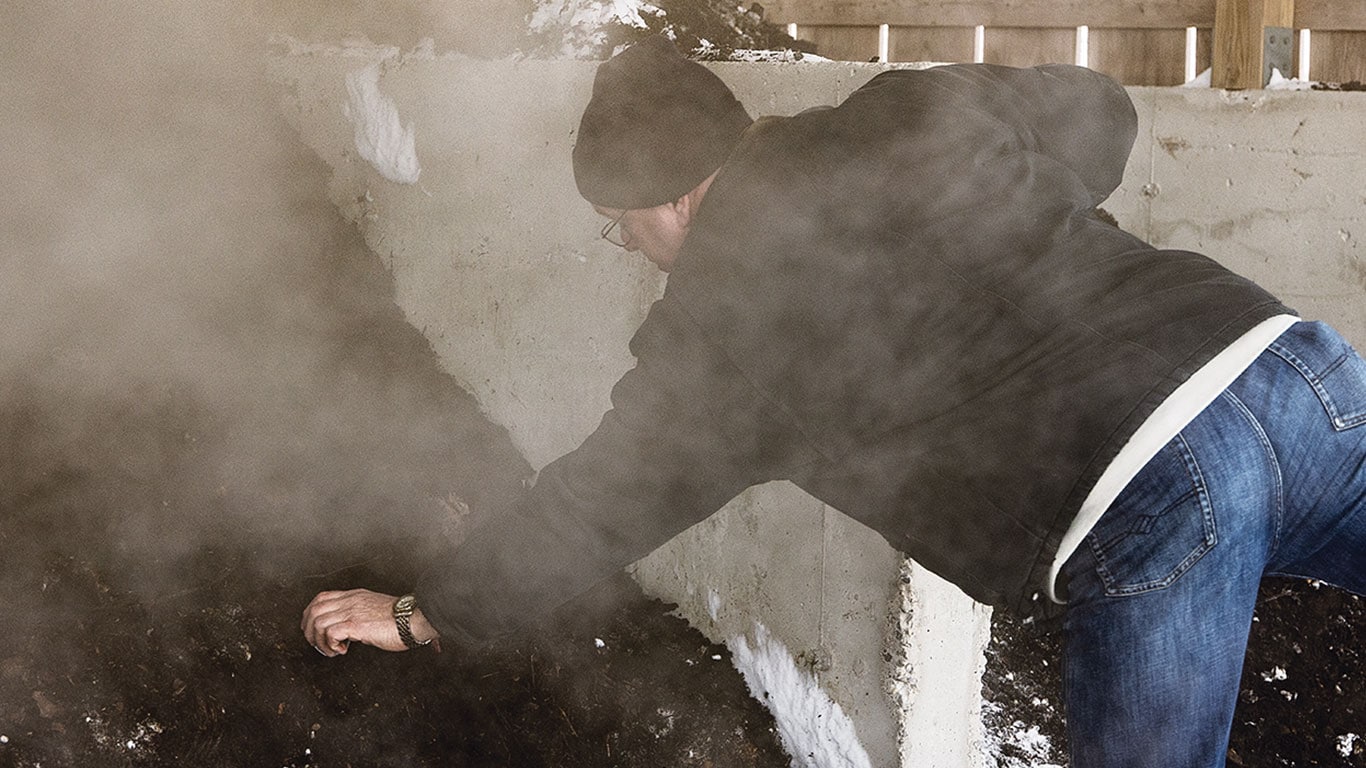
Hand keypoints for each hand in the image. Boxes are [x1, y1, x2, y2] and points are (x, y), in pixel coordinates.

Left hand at [300, 588, 439, 656]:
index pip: (321, 598)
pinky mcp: (357, 625)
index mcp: (355, 596)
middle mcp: (351, 601)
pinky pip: (330, 633)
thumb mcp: (376, 610)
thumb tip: (351, 631)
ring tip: (332, 650)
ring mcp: (353, 612)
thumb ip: (361, 615)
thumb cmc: (403, 618)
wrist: (416, 618)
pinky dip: (330, 644)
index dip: (311, 614)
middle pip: (314, 610)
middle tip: (319, 644)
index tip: (313, 629)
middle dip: (309, 631)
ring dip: (319, 641)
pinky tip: (342, 650)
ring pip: (318, 622)